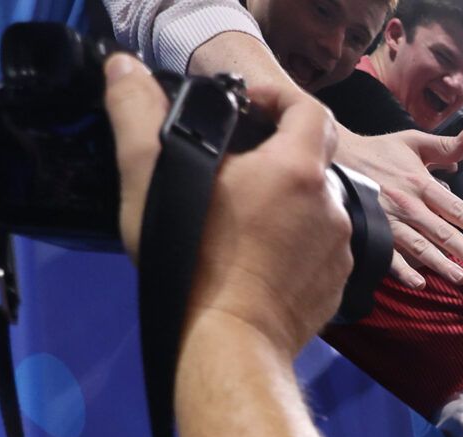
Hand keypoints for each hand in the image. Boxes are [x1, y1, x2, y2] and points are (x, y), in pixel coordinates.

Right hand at [108, 55, 349, 354]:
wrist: (228, 342)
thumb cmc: (193, 261)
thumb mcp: (149, 177)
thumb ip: (135, 111)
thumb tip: (124, 68)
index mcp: (298, 170)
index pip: (310, 109)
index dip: (279, 97)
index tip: (247, 106)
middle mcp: (330, 206)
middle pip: (313, 160)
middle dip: (277, 154)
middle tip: (233, 166)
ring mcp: (339, 250)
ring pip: (317, 208)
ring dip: (286, 203)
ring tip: (241, 217)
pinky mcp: (336, 286)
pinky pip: (319, 250)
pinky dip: (295, 245)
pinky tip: (258, 256)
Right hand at [335, 127, 462, 288]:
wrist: (338, 157)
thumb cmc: (379, 152)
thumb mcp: (413, 141)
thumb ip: (444, 146)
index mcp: (420, 183)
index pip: (454, 208)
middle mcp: (408, 204)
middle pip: (441, 232)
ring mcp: (390, 220)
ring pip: (420, 246)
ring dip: (440, 264)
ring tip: (460, 278)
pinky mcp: (373, 231)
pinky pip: (389, 255)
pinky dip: (403, 271)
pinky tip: (419, 283)